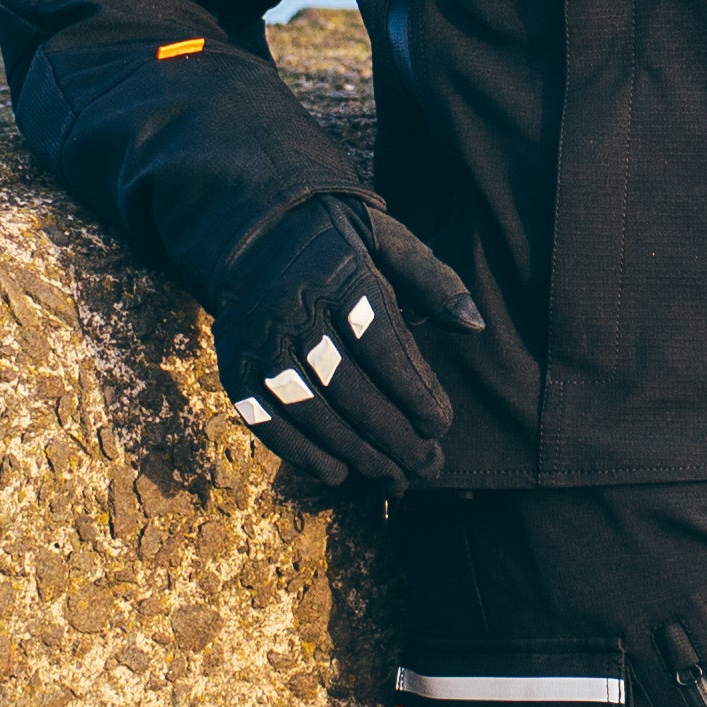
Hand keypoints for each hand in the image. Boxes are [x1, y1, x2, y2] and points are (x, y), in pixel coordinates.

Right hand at [212, 201, 486, 496]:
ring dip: (353, 452)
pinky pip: (265, 419)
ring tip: (391, 478)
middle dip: (391, 435)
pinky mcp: (234, 364)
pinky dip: (301, 452)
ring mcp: (258, 339)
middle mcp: (292, 307)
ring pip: (308, 408)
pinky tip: (337, 474)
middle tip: (426, 465)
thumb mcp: (386, 239)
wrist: (247, 228)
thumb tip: (472, 325)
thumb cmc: (335, 238)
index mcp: (338, 272)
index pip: (381, 344)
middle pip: (347, 385)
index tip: (440, 425)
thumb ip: (431, 279)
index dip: (413, 391)